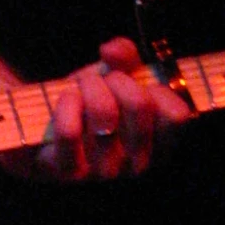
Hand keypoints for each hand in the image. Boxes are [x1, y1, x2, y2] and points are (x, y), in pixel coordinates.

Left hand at [32, 36, 191, 181]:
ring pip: (104, 112)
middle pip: (139, 104)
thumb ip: (125, 58)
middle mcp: (137, 165)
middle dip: (116, 78)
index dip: (157, 90)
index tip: (140, 88)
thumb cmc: (92, 108)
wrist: (48, 140)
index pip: (176, 116)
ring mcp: (105, 173)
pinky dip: (66, 103)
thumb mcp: (116, 79)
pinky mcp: (70, 174)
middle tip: (102, 82)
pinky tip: (67, 100)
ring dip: (88, 86)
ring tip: (80, 90)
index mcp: (159, 147)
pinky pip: (70, 131)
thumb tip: (112, 50)